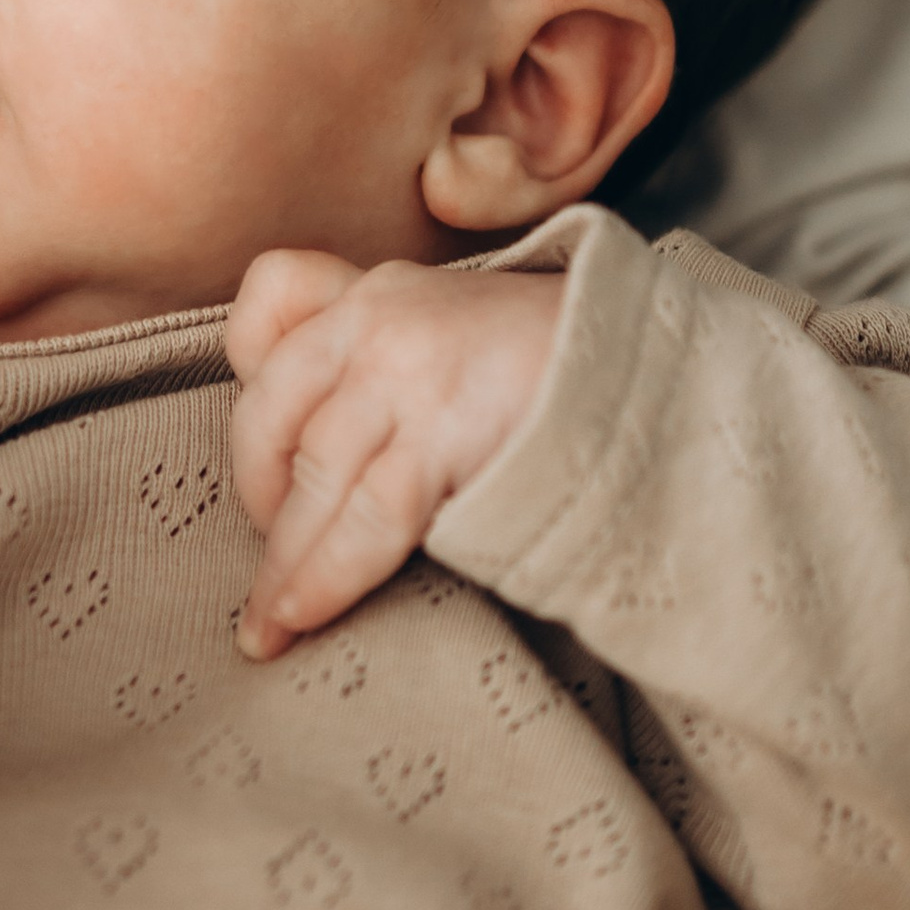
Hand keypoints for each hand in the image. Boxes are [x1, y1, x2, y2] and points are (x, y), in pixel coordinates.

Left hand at [226, 251, 564, 658]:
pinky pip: (363, 519)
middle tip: (270, 563)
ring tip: (270, 623)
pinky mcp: (443, 427)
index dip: (249, 377)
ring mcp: (409, 368)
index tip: (262, 458)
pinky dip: (322, 577)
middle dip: (260, 497)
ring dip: (285, 564)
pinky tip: (299, 615)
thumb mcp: (460, 332)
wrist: (660, 381)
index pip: (273, 294)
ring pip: (312, 476)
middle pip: (271, 409)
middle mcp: (382, 315)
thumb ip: (383, 359)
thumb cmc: (559, 377)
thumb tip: (311, 458)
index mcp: (382, 286)